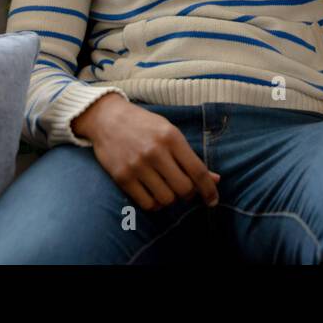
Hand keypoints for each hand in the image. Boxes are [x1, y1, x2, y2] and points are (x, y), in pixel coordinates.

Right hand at [73, 94, 221, 210]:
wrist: (107, 118)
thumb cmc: (144, 125)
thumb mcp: (170, 132)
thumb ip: (190, 156)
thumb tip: (215, 180)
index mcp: (171, 137)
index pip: (198, 170)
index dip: (209, 189)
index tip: (213, 200)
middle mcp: (155, 151)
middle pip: (184, 189)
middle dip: (189, 194)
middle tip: (185, 190)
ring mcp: (137, 165)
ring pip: (166, 199)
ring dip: (170, 199)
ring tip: (167, 189)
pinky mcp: (122, 177)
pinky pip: (147, 204)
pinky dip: (155, 204)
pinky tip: (154, 195)